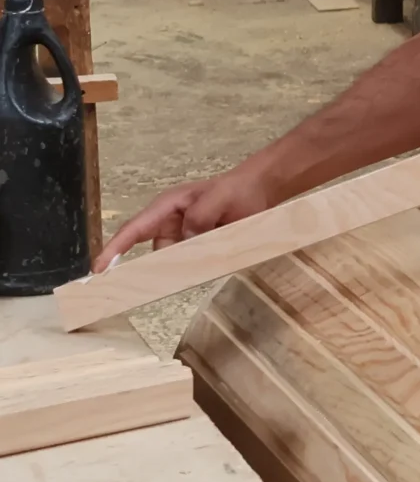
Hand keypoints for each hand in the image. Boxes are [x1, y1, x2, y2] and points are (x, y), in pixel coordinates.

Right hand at [97, 168, 278, 270]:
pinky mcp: (197, 245)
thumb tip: (184, 237)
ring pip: (171, 260)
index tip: (98, 269)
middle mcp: (169, 223)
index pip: (134, 229)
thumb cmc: (236, 189)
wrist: (260, 189)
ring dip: (179, 269)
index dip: (114, 249)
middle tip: (137, 291)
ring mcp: (183, 235)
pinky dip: (194, 269)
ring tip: (192, 272)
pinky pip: (189, 262)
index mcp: (166, 207)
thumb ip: (200, 215)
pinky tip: (204, 273)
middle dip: (145, 269)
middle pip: (150, 250)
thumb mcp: (218, 198)